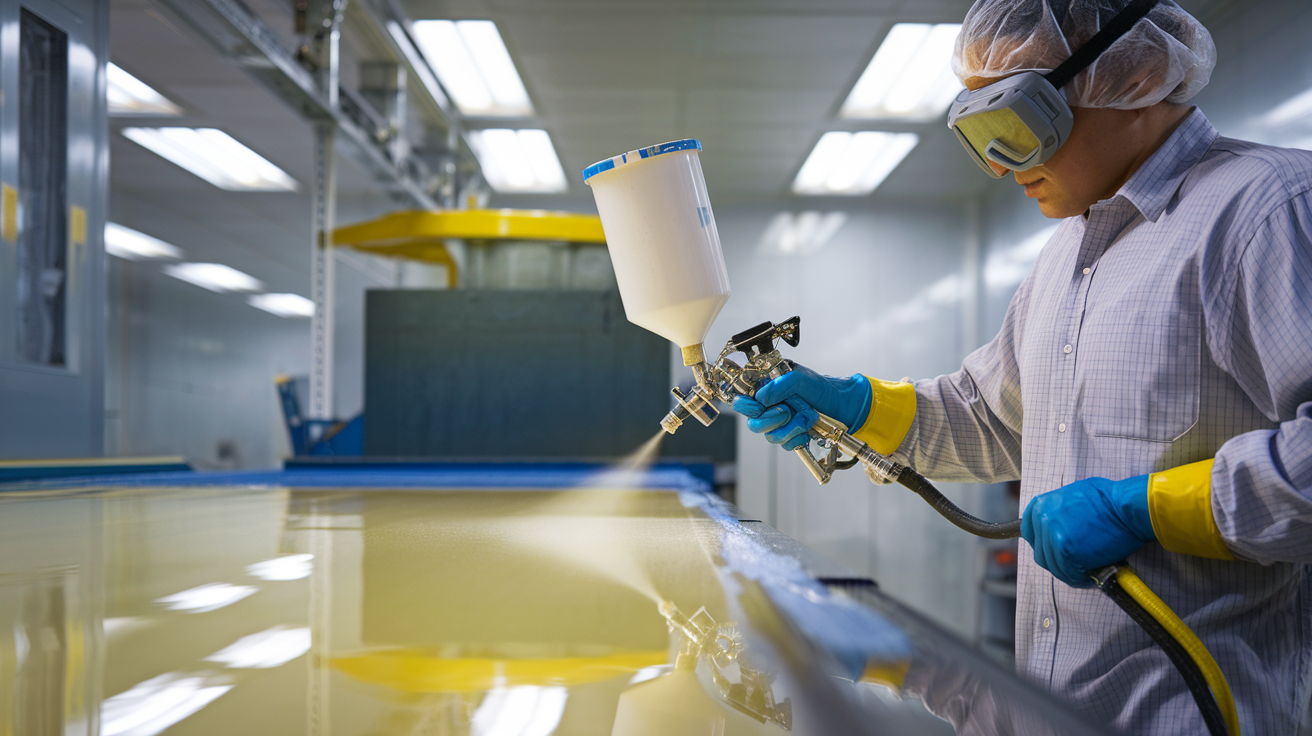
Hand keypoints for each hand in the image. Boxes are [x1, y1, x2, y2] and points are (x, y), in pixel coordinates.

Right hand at [731, 364, 870, 451]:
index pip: (742, 401)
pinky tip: (808, 429)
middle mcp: (770, 407)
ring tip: (808, 416)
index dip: (746, 406)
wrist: (844, 407)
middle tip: (788, 411)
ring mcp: (780, 424)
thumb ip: (779, 384)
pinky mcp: (791, 437)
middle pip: (754, 424)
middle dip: (773, 419)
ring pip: (770, 436)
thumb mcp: (801, 378)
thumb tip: (760, 398)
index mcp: (767, 389)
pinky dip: (798, 437)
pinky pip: (785, 445)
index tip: (759, 406)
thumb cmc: (823, 389)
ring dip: (792, 427)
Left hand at [1021, 475, 1153, 586]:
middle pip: (1041, 553)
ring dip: (1069, 572)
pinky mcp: (1066, 552)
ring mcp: (1052, 536)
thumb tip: (1058, 526)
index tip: (1056, 551)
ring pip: (1054, 566)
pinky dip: (1079, 579)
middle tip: (1076, 564)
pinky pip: (1068, 574)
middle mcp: (1042, 519)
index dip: (1044, 545)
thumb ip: (1059, 511)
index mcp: (1041, 505)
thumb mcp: (1074, 495)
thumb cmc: (1110, 500)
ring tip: (1086, 572)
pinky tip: (1091, 575)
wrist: (1128, 507)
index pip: (1030, 533)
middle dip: (1058, 561)